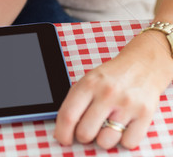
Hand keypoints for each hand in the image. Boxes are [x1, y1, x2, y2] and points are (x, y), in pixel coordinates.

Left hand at [54, 32, 172, 149]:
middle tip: (89, 129)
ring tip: (109, 124)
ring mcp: (126, 104)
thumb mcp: (89, 80)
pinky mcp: (144, 114)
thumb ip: (76, 102)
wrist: (143, 64)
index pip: (68, 115)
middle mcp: (107, 93)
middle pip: (85, 132)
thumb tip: (64, 129)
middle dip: (84, 136)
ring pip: (105, 141)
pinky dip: (124, 139)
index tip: (64, 139)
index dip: (63, 133)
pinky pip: (127, 143)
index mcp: (89, 83)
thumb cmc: (113, 76)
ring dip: (104, 138)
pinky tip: (124, 125)